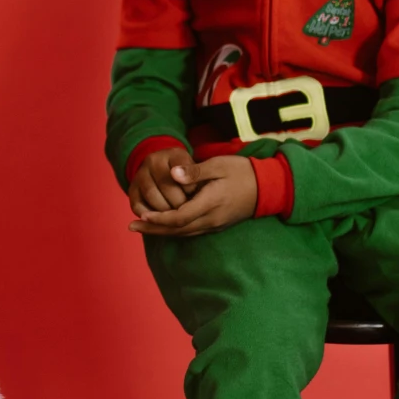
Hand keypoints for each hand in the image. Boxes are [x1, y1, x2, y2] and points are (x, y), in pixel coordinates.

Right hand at [128, 145, 195, 216]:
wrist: (166, 174)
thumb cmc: (189, 178)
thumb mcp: (198, 173)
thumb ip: (198, 177)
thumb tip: (192, 189)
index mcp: (173, 154)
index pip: (182, 172)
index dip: (190, 189)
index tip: (195, 196)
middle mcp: (153, 160)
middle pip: (166, 185)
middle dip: (179, 203)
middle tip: (187, 211)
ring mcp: (140, 174)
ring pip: (152, 196)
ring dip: (166, 211)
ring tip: (176, 215)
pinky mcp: (132, 190)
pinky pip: (139, 207)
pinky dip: (151, 217)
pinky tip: (162, 218)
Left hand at [130, 154, 258, 237]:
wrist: (267, 186)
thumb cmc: (241, 171)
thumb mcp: (218, 165)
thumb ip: (194, 171)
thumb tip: (172, 174)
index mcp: (210, 203)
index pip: (179, 217)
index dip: (159, 219)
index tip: (142, 215)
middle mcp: (211, 219)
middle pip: (177, 230)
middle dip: (153, 230)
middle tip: (131, 227)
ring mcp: (214, 224)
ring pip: (183, 233)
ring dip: (161, 232)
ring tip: (140, 228)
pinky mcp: (216, 225)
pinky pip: (191, 231)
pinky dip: (174, 230)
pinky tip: (162, 226)